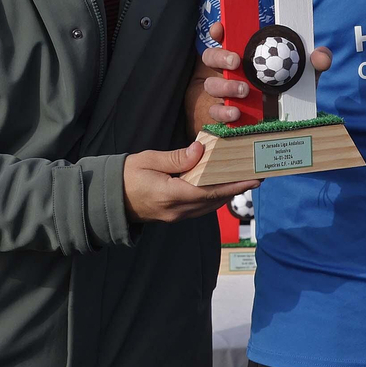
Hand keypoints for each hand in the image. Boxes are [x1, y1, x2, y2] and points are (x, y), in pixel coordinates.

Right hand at [122, 142, 260, 221]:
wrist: (109, 199)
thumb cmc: (126, 176)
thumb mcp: (148, 160)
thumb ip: (176, 158)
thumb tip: (200, 151)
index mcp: (170, 194)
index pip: (209, 190)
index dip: (233, 185)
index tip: (253, 178)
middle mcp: (177, 209)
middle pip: (214, 200)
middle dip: (236, 188)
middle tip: (257, 175)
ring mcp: (176, 215)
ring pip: (209, 205)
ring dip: (227, 193)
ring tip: (244, 180)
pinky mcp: (175, 215)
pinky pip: (201, 207)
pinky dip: (214, 197)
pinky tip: (221, 187)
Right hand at [200, 21, 329, 123]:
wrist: (290, 119)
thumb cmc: (293, 87)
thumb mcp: (307, 73)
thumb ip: (317, 61)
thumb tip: (320, 55)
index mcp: (247, 53)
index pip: (225, 37)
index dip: (219, 31)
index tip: (221, 29)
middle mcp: (232, 71)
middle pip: (210, 57)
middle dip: (219, 56)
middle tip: (236, 61)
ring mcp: (226, 92)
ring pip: (211, 85)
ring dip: (224, 86)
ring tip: (244, 91)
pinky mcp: (226, 112)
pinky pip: (215, 111)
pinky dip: (222, 111)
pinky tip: (236, 113)